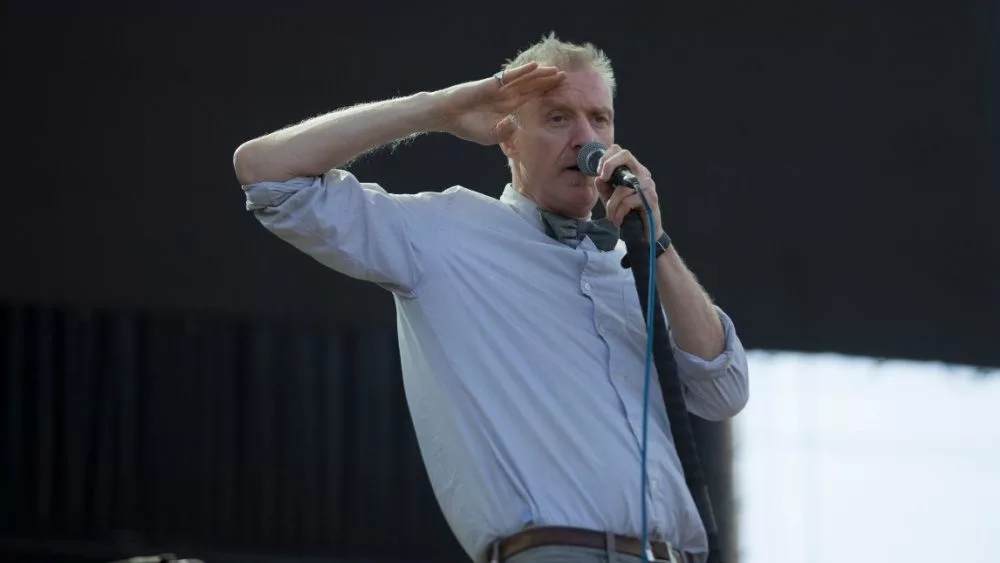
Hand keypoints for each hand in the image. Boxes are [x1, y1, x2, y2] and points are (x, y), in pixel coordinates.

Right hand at [430, 62, 565, 145]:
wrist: (447, 116)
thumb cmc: (466, 126)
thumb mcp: (489, 137)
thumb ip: (505, 133)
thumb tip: (517, 127)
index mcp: (506, 108)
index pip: (530, 99)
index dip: (544, 94)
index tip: (560, 92)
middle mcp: (505, 96)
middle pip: (531, 87)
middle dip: (547, 82)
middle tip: (564, 77)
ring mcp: (499, 88)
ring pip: (524, 80)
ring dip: (539, 75)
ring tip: (555, 70)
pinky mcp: (491, 84)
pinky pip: (509, 77)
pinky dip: (522, 72)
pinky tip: (535, 67)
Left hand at [596, 145, 662, 241]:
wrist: (644, 235)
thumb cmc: (628, 214)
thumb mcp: (611, 199)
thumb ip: (605, 187)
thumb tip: (598, 178)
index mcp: (633, 170)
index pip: (620, 151)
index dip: (606, 156)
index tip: (598, 171)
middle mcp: (642, 173)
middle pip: (625, 155)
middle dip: (608, 165)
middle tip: (602, 178)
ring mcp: (648, 185)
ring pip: (622, 187)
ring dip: (611, 206)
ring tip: (611, 216)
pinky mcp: (650, 199)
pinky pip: (627, 202)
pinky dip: (618, 213)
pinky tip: (618, 220)